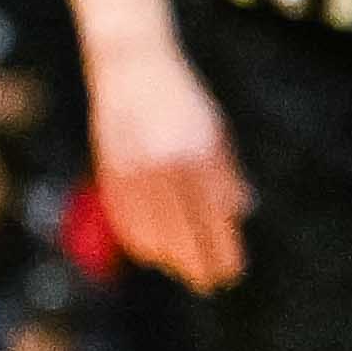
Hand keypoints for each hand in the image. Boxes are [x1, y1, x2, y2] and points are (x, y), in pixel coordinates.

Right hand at [92, 42, 247, 289]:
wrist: (133, 68)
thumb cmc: (184, 102)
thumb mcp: (216, 132)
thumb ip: (227, 174)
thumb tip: (240, 214)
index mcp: (201, 156)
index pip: (216, 222)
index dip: (225, 253)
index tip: (232, 272)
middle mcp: (168, 167)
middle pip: (185, 237)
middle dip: (199, 265)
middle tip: (210, 282)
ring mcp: (135, 172)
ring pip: (153, 236)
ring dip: (171, 258)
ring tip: (183, 266)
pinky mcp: (111, 173)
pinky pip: (126, 223)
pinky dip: (141, 242)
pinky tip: (155, 251)